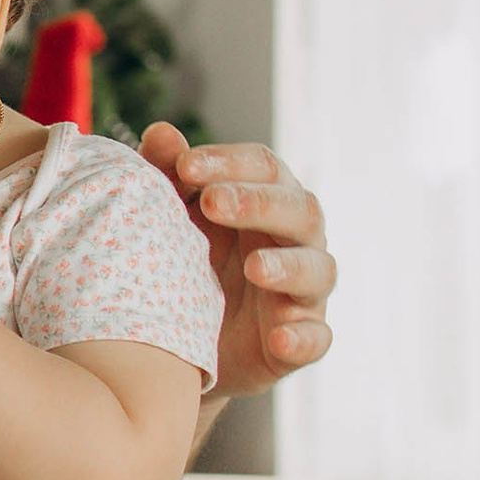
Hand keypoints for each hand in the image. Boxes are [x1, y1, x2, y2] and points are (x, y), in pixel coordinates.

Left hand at [140, 124, 334, 396]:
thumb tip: (161, 133)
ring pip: (317, 269)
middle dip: (258, 203)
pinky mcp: (300, 341)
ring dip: (287, 266)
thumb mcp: (170, 220)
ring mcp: (302, 292)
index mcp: (264, 201)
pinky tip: (282, 337)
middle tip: (213, 202)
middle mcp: (294, 240)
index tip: (185, 165)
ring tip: (253, 267)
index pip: (264, 167)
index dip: (230, 163)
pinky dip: (304, 338)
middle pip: (299, 209)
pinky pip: (317, 338)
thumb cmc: (181, 264)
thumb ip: (166, 177)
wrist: (177, 347)